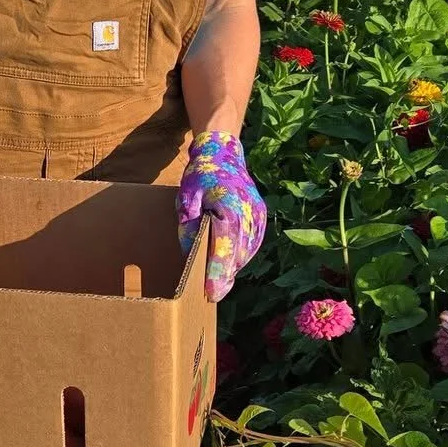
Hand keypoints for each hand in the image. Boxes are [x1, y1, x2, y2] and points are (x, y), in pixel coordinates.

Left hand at [177, 131, 265, 302]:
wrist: (223, 152)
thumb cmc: (202, 175)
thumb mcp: (187, 198)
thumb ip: (189, 225)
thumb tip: (191, 251)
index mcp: (229, 209)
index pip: (223, 249)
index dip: (217, 273)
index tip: (211, 292)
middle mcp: (248, 214)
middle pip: (237, 254)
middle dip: (225, 277)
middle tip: (214, 295)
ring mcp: (257, 215)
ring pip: (247, 250)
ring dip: (234, 267)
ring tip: (221, 283)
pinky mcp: (260, 215)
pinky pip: (253, 242)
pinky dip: (243, 255)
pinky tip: (232, 265)